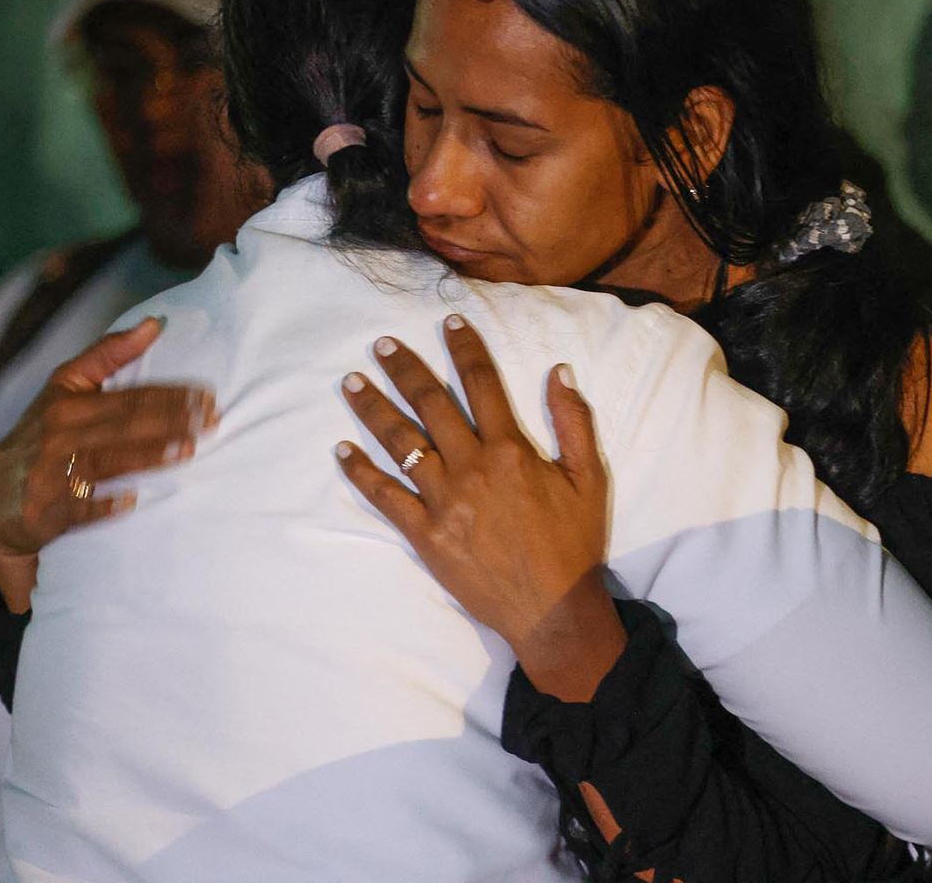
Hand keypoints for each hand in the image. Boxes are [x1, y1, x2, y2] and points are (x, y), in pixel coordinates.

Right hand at [0, 316, 215, 609]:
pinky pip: (78, 508)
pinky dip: (103, 506)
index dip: (169, 394)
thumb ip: (108, 355)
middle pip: (123, 425)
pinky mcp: (45, 512)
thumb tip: (155, 324)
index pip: (128, 396)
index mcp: (67, 402)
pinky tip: (132, 502)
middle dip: (170, 421)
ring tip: (187, 451)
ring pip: (106, 461)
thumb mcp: (65, 390)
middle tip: (212, 421)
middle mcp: (58, 434)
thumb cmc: (41, 438)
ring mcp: (50, 474)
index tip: (207, 395)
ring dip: (147, 456)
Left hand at [334, 315, 625, 701]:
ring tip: (351, 383)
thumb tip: (558, 371)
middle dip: (404, 369)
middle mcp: (471, 468)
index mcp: (511, 450)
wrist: (552, 608)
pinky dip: (361, 472)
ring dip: (373, 409)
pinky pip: (385, 497)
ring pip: (401, 443)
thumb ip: (573, 421)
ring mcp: (443, 501)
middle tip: (382, 344)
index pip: (481, 383)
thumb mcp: (589, 478)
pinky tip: (342, 449)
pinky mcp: (425, 535)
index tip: (449, 322)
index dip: (464, 348)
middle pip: (430, 404)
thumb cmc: (574, 543)